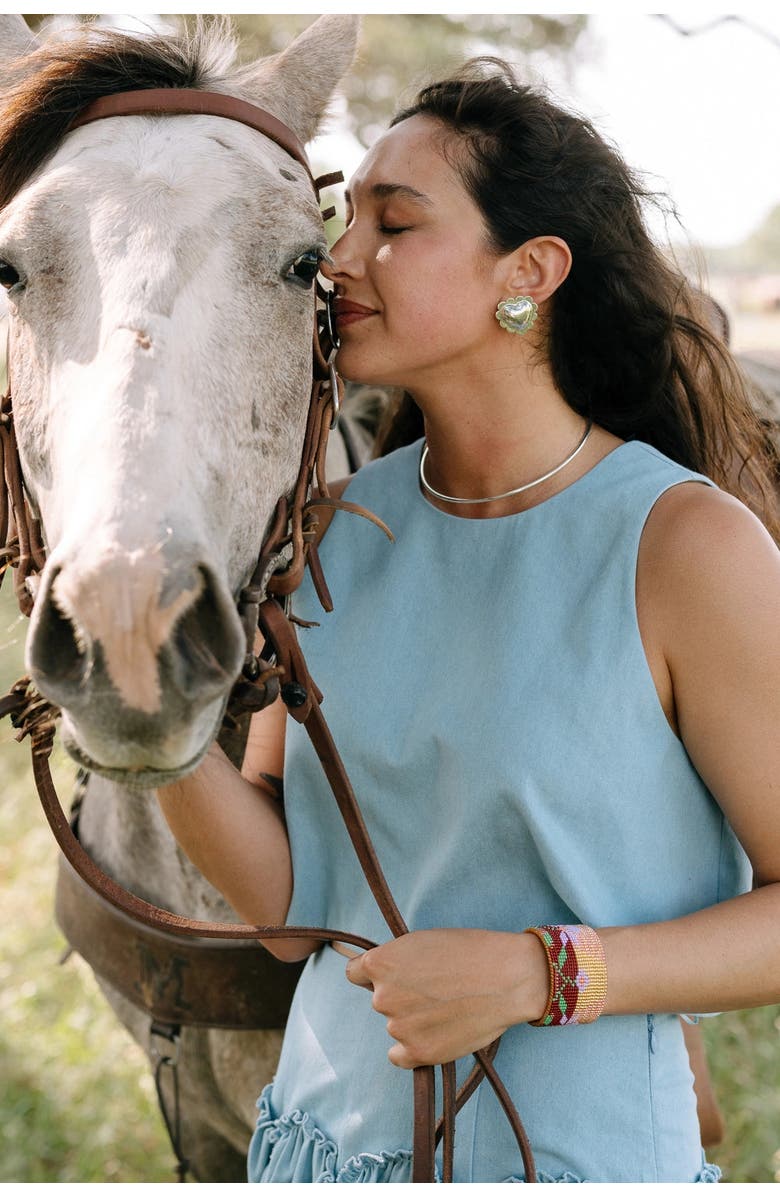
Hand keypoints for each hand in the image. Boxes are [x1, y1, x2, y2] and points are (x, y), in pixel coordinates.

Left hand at [345, 928, 548, 1068]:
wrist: (506, 977)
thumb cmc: (469, 951)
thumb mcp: (422, 941)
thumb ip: (396, 961)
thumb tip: (383, 977)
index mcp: (380, 963)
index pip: (356, 973)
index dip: (376, 973)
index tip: (394, 975)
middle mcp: (382, 997)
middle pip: (380, 999)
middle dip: (401, 994)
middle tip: (434, 989)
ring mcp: (399, 1027)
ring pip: (395, 1024)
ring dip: (412, 1019)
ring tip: (447, 1007)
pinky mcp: (418, 1053)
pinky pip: (399, 1056)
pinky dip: (412, 1048)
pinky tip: (435, 1034)